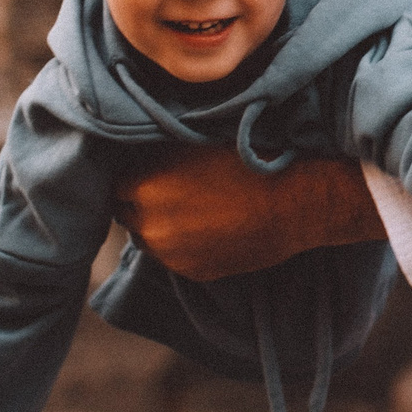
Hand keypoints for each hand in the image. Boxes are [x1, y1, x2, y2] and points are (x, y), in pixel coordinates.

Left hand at [112, 143, 384, 281]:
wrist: (295, 199)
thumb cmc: (249, 159)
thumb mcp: (195, 140)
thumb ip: (157, 150)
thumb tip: (136, 149)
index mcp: (143, 184)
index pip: (115, 186)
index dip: (136, 178)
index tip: (154, 173)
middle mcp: (149, 223)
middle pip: (127, 215)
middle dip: (143, 204)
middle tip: (174, 192)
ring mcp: (170, 252)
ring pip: (150, 240)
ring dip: (162, 227)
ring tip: (196, 211)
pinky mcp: (192, 272)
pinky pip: (176, 258)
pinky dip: (186, 246)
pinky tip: (212, 228)